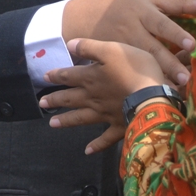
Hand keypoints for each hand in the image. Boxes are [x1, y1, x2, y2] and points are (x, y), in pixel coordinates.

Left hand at [41, 38, 166, 153]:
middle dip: (56, 99)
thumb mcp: (112, 49)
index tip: (45, 77)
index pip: (69, 76)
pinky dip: (96, 145)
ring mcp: (106, 114)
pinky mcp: (119, 127)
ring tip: (52, 124)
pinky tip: (87, 151)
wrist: (153, 96)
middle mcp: (94, 97)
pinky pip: (105, 139)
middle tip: (42, 103)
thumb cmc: (135, 68)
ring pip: (81, 118)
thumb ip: (90, 47)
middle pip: (71, 98)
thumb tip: (69, 45)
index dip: (57, 75)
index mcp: (91, 78)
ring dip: (67, 120)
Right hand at [61, 0, 195, 86]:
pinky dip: (146, 84)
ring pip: (142, 64)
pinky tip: (159, 95)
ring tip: (177, 90)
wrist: (83, 19)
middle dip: (169, 63)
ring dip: (159, 77)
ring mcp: (122, 48)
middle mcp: (132, 29)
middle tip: (186, 77)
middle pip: (152, 48)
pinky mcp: (115, 61)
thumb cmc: (125, 5)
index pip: (161, 22)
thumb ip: (178, 3)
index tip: (193, 44)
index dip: (176, 33)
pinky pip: (132, 74)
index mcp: (141, 10)